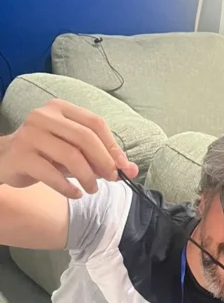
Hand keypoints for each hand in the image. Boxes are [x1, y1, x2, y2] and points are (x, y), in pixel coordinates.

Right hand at [0, 99, 138, 198]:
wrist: (5, 159)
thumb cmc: (45, 154)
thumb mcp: (74, 151)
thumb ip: (101, 158)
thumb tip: (132, 170)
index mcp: (60, 108)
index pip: (95, 123)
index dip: (113, 147)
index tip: (124, 167)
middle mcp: (43, 116)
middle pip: (85, 137)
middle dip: (104, 162)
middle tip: (111, 180)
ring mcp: (30, 134)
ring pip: (70, 155)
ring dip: (88, 177)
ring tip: (92, 190)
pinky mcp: (20, 155)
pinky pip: (51, 174)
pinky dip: (68, 187)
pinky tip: (75, 194)